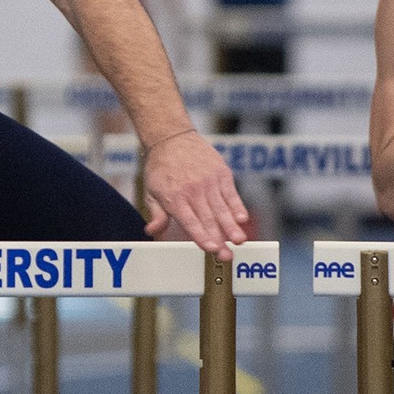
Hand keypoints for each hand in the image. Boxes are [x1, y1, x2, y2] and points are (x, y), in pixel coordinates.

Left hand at [141, 131, 250, 260]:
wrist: (171, 137)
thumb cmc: (160, 168)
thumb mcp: (152, 191)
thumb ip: (157, 214)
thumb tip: (152, 231)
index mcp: (174, 198)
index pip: (190, 221)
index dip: (201, 236)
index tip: (211, 249)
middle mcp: (192, 191)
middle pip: (208, 219)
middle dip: (219, 239)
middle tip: (228, 256)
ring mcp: (208, 181)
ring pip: (222, 208)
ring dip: (231, 226)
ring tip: (240, 241)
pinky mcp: (221, 173)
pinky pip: (231, 193)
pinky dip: (237, 206)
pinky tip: (242, 218)